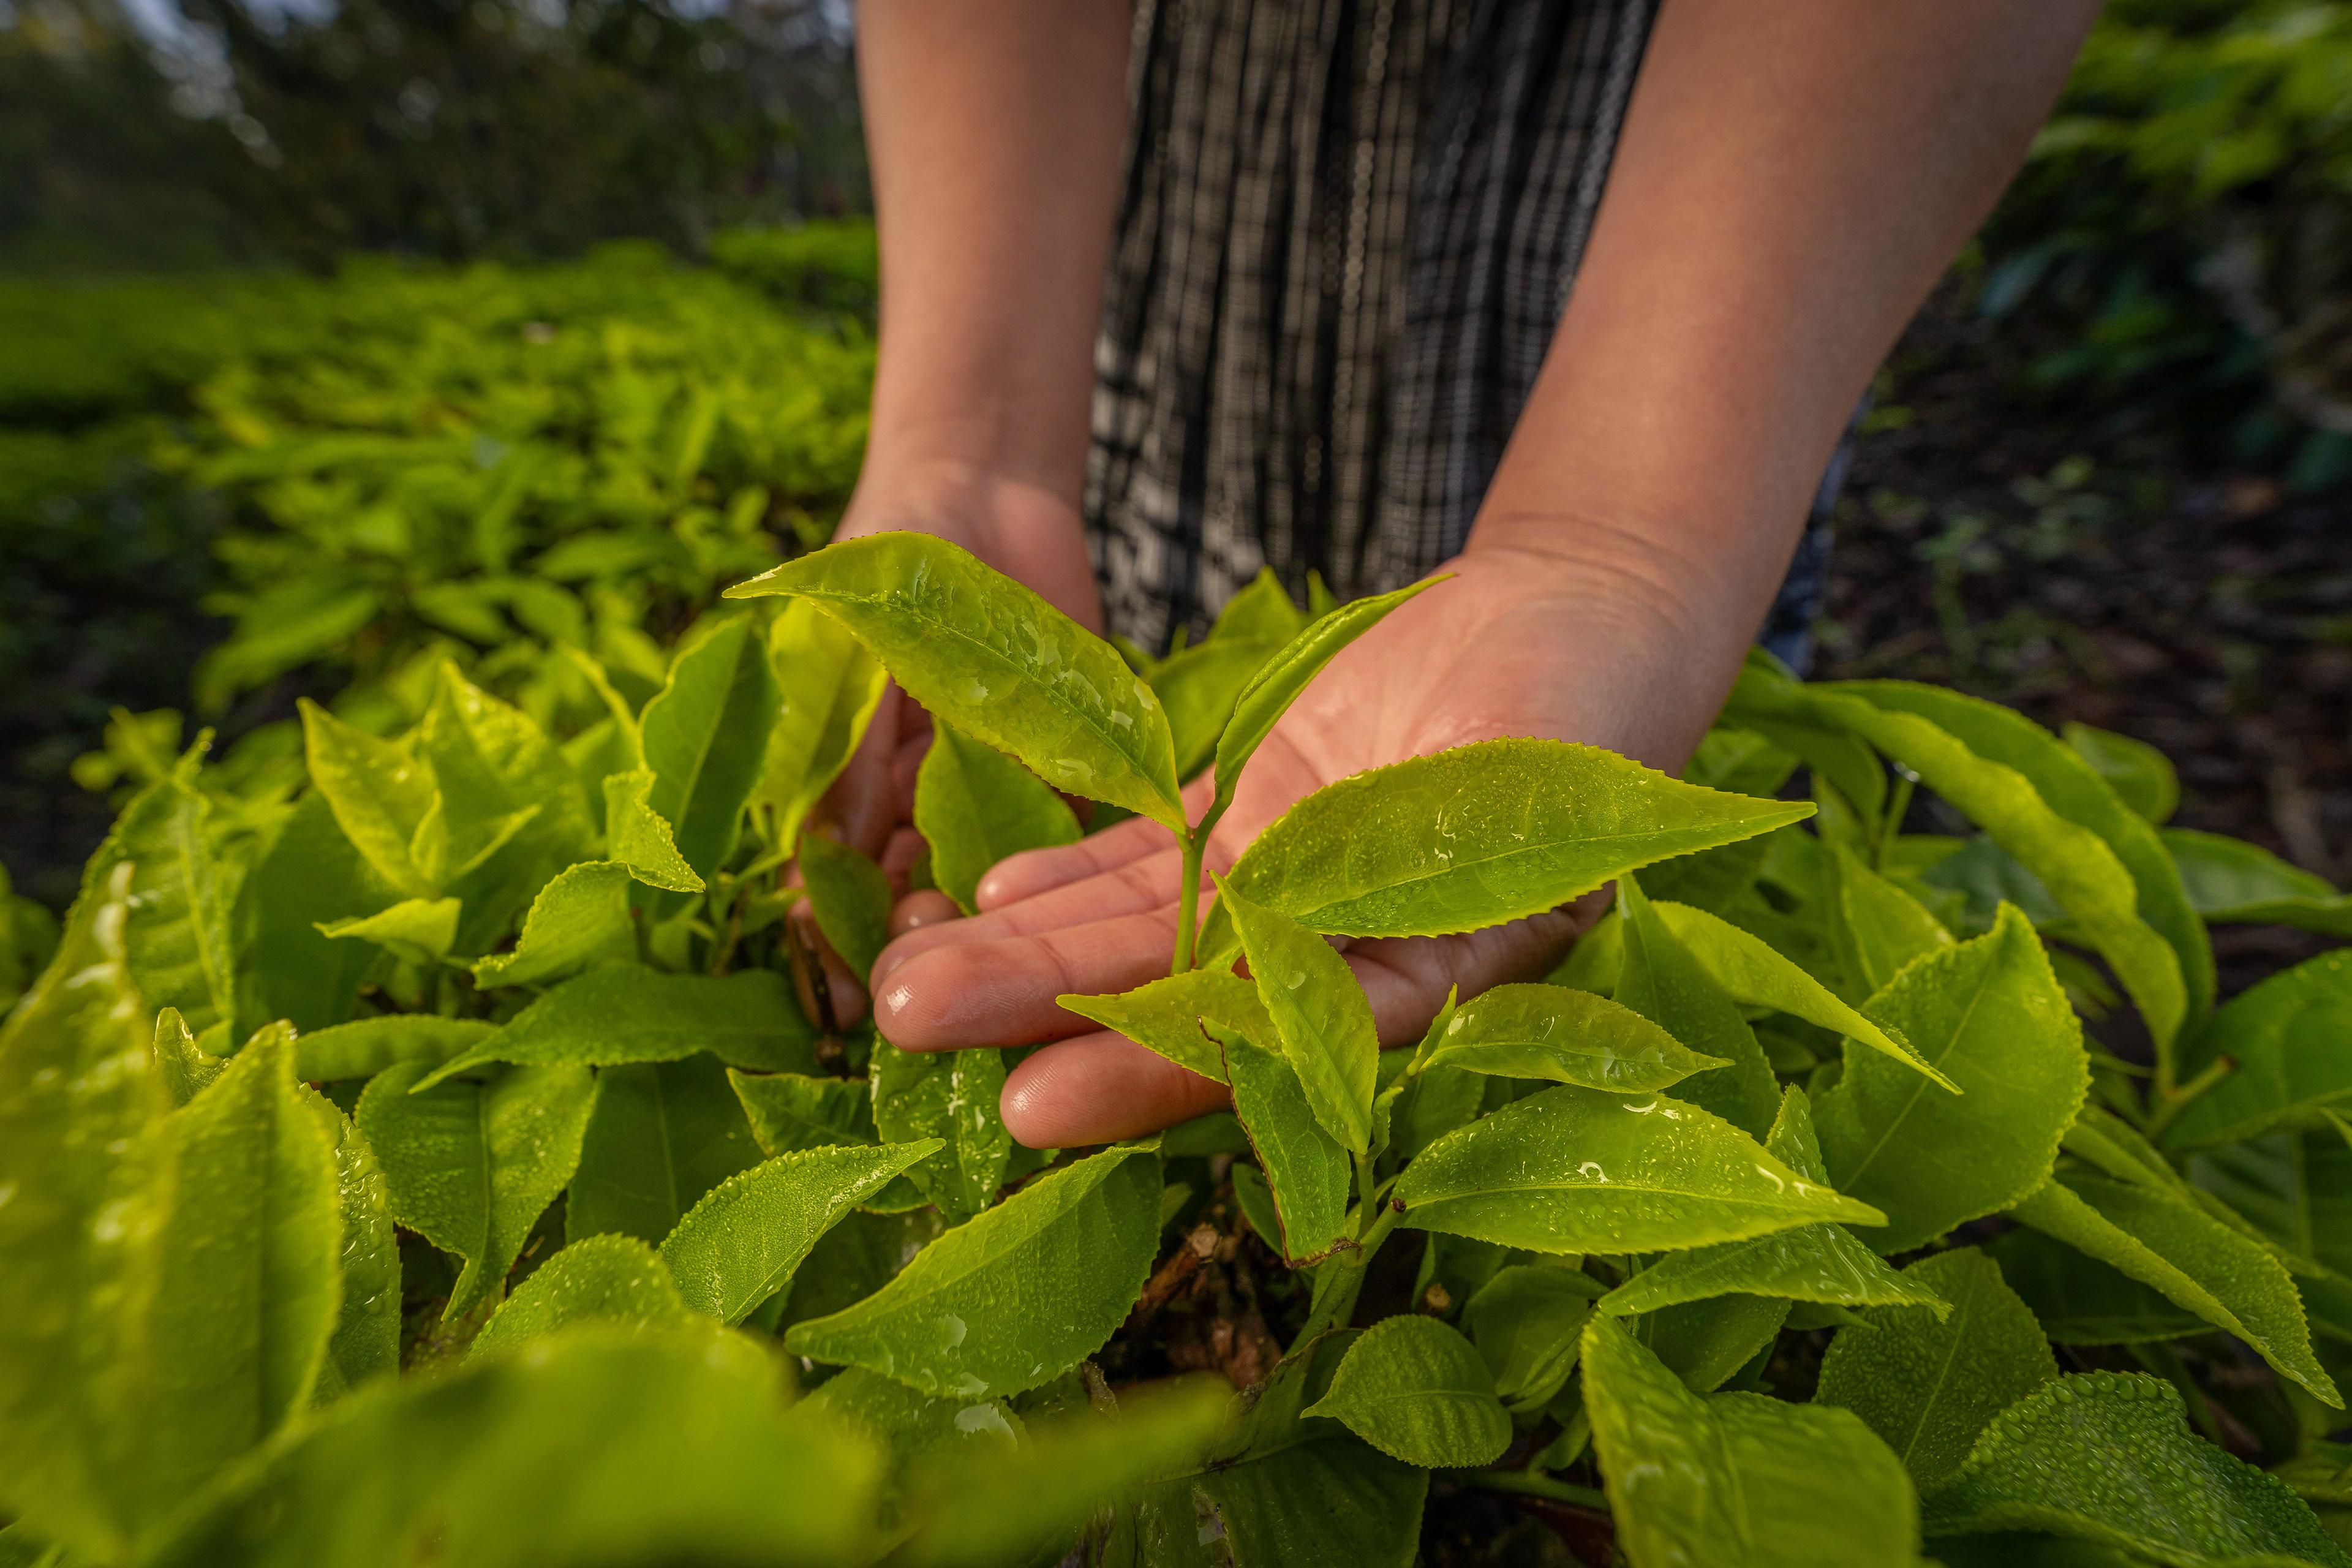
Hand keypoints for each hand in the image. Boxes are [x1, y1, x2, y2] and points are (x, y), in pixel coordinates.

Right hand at [788, 458, 1101, 1021]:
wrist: (984, 486)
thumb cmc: (886, 558)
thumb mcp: (852, 651)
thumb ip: (846, 754)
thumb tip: (817, 864)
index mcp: (848, 780)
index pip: (832, 880)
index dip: (835, 942)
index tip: (841, 997)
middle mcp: (916, 798)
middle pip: (911, 892)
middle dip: (916, 940)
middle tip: (923, 979)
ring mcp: (992, 785)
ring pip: (985, 874)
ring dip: (983, 922)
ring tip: (984, 961)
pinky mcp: (1068, 764)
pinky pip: (1067, 831)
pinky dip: (1061, 869)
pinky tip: (1060, 910)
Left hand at [867, 535, 1744, 1147]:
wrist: (1587, 616)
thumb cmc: (1596, 699)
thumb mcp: (1542, 774)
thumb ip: (1447, 858)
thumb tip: (1347, 943)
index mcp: (1421, 983)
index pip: (1263, 1052)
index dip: (1150, 1080)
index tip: (1032, 1107)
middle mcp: (1334, 954)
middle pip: (1167, 995)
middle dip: (1036, 1009)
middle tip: (903, 1018)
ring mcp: (1285, 883)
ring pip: (1137, 926)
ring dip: (1021, 948)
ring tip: (901, 967)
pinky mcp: (1255, 814)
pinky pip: (1146, 852)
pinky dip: (1067, 871)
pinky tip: (984, 889)